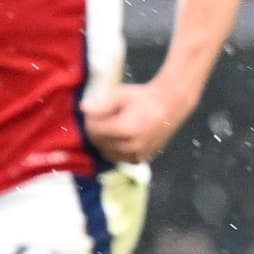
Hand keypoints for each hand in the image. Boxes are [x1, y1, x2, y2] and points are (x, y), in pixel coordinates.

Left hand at [79, 77, 196, 164]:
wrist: (171, 105)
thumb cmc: (145, 97)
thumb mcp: (121, 94)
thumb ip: (101, 103)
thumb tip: (82, 109)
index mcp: (125, 129)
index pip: (94, 131)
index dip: (90, 120)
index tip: (94, 111)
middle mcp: (131, 146)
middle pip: (98, 143)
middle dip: (95, 131)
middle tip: (102, 118)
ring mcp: (136, 155)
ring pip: (106, 153)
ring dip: (103, 142)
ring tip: (110, 127)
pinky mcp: (141, 159)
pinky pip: (118, 158)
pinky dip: (114, 150)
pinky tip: (119, 138)